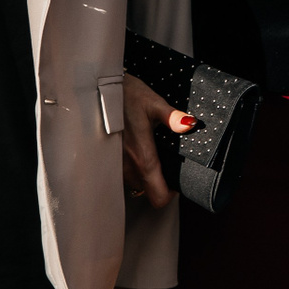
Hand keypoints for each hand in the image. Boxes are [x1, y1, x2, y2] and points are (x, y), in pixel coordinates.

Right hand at [120, 74, 195, 207]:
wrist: (98, 91)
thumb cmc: (126, 96)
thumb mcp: (153, 103)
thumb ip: (173, 117)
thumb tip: (190, 124)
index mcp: (142, 157)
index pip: (158, 197)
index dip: (170, 193)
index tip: (176, 180)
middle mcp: (128, 167)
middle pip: (148, 192)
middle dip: (159, 183)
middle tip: (167, 163)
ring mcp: (117, 165)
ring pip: (136, 184)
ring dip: (146, 175)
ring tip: (153, 153)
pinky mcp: (109, 160)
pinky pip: (126, 174)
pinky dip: (135, 168)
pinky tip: (138, 149)